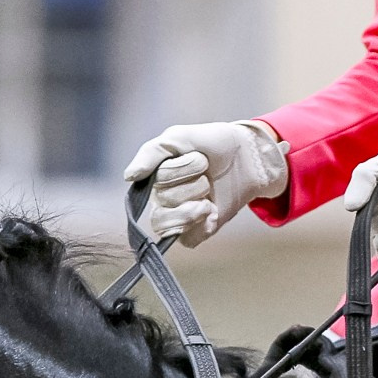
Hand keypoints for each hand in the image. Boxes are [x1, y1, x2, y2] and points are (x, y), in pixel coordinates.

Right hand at [123, 121, 289, 246]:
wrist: (249, 157)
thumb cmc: (213, 143)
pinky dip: (201, 225)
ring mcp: (179, 217)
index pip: (156, 183)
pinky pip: (187, 240)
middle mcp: (161, 199)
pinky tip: (211, 210)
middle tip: (207, 172)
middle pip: (165, 201)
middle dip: (194, 183)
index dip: (179, 171)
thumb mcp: (179, 137)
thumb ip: (150, 153)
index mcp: (154, 177)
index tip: (198, 157)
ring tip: (209, 192)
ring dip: (197, 203)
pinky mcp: (196, 232)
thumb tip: (128, 177)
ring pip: (172, 223)